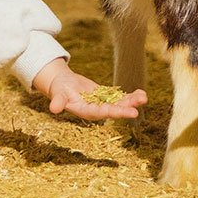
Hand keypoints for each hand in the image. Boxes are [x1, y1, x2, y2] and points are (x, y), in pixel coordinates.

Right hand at [32, 58, 146, 120]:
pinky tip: (141, 93)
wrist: (62, 84)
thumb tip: (53, 108)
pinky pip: (119, 98)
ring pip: (119, 104)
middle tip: (142, 102)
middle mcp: (96, 110)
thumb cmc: (58, 89)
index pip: (104, 113)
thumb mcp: (57, 94)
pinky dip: (129, 96)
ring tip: (144, 96)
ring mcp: (102, 104)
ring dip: (132, 101)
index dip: (118, 112)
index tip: (132, 112)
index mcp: (86, 111)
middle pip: (114, 109)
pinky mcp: (105, 98)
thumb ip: (57, 101)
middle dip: (128, 106)